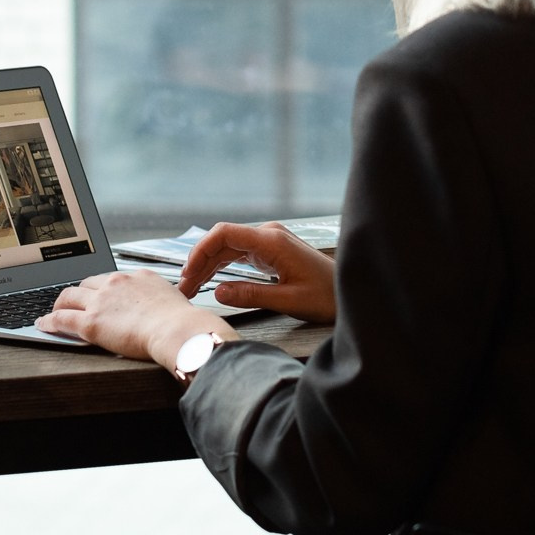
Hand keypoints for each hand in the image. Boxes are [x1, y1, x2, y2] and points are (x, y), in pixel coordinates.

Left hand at [37, 269, 237, 370]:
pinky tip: (44, 324)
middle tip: (73, 302)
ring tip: (54, 311)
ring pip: (69, 296)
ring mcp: (101, 301)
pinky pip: (62, 319)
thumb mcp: (174, 300)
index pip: (111, 278)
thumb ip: (161, 299)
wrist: (177, 330)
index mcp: (137, 277)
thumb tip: (164, 306)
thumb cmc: (182, 322)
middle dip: (78, 293)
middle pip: (87, 283)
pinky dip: (49, 321)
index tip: (97, 293)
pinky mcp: (91, 322)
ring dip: (59, 304)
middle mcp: (116, 283)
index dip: (100, 288)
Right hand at [177, 222, 336, 323]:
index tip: (187, 273)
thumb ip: (251, 295)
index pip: (224, 233)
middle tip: (183, 289)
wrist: (350, 292)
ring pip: (227, 247)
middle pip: (222, 240)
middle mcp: (268, 235)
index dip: (200, 251)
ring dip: (207, 266)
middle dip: (199, 262)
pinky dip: (221, 267)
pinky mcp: (271, 251)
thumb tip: (217, 293)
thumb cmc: (326, 297)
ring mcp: (269, 241)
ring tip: (190, 288)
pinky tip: (209, 281)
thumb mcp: (288, 301)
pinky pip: (238, 254)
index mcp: (272, 241)